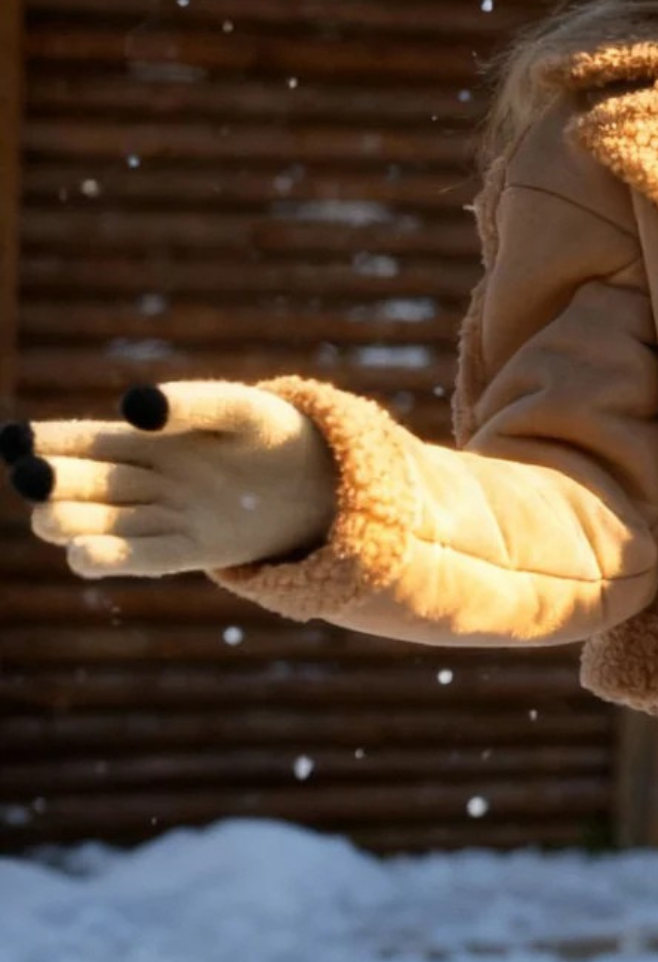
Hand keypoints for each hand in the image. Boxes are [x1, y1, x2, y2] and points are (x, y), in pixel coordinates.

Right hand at [5, 382, 338, 577]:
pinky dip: (118, 556)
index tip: (13, 441)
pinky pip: (147, 556)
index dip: (48, 441)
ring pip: (107, 523)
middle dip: (57, 482)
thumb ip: (191, 405)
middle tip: (32, 478)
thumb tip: (136, 408)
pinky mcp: (193, 551)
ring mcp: (166, 518)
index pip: (86, 441)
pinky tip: (84, 556)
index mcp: (148, 439)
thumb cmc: (273, 432)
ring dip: (77, 523)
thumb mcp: (238, 409)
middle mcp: (147, 481)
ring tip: (51, 518)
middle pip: (88, 484)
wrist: (321, 478)